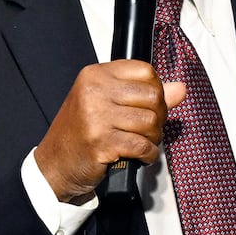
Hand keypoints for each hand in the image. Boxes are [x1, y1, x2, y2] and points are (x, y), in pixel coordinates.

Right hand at [34, 61, 186, 201]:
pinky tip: (141, 156)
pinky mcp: (102, 143)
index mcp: (95, 75)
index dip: (156, 89)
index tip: (149, 104)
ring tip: (143, 142)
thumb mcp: (106, 104)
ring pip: (150, 122)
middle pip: (153, 96)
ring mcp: (97, 117)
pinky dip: (148, 154)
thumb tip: (180, 88)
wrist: (55, 164)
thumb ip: (144, 94)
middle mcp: (94, 91)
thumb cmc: (80, 132)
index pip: (145, 71)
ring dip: (153, 137)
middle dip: (159, 116)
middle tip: (149, 128)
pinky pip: (142, 146)